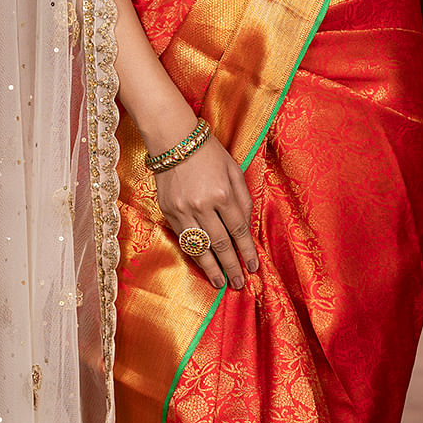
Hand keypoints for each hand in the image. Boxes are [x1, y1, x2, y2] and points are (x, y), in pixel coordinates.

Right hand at [155, 132, 257, 290]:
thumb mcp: (234, 170)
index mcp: (223, 194)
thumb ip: (242, 199)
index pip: (239, 231)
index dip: (247, 251)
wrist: (174, 139)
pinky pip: (184, 239)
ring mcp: (183, 210)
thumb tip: (246, 227)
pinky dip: (195, 254)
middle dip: (232, 266)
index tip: (253, 267)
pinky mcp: (168, 211)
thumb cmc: (209, 152)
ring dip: (212, 268)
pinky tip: (203, 263)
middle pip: (221, 244)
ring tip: (221, 283)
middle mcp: (203, 205)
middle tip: (239, 283)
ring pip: (200, 247)